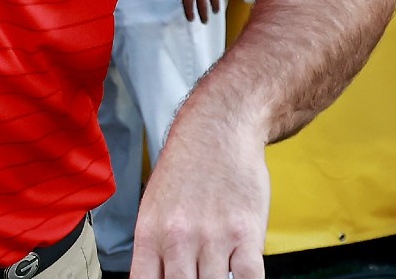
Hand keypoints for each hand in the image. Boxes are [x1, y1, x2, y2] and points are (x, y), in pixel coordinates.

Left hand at [129, 110, 268, 278]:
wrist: (216, 132)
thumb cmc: (185, 170)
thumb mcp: (154, 207)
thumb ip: (156, 249)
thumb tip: (157, 278)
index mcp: (149, 234)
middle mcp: (177, 238)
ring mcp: (212, 238)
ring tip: (217, 273)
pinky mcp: (246, 234)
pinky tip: (241, 276)